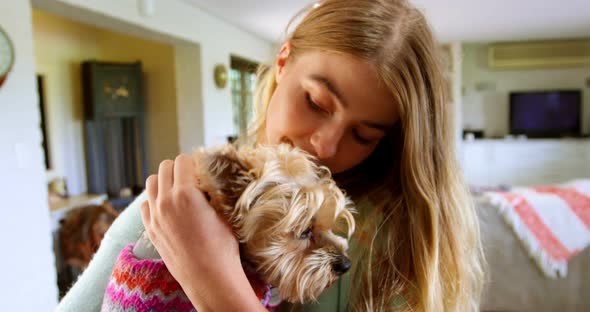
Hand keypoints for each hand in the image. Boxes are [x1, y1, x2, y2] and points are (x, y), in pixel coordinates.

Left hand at [140, 154, 264, 310]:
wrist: (209, 276)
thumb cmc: (221, 246)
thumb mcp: (223, 212)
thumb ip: (210, 192)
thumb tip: (207, 181)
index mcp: (185, 193)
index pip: (182, 160)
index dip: (194, 162)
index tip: (201, 169)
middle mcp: (165, 201)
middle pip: (164, 167)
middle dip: (178, 168)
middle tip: (191, 178)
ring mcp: (154, 216)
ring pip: (151, 182)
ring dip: (164, 181)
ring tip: (178, 190)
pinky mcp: (150, 230)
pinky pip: (146, 204)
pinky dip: (155, 200)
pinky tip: (169, 207)